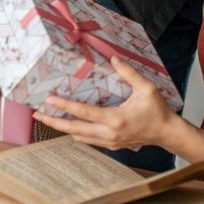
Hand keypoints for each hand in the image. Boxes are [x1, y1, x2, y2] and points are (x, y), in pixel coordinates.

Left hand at [32, 56, 178, 150]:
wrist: (167, 133)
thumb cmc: (157, 111)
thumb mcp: (147, 88)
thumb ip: (129, 73)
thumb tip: (113, 58)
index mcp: (115, 119)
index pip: (83, 113)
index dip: (64, 106)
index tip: (49, 99)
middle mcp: (109, 133)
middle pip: (74, 129)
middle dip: (53, 122)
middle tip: (36, 113)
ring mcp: (109, 142)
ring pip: (78, 137)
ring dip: (62, 128)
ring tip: (47, 119)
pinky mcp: (111, 145)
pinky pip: (88, 140)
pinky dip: (76, 133)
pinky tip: (69, 126)